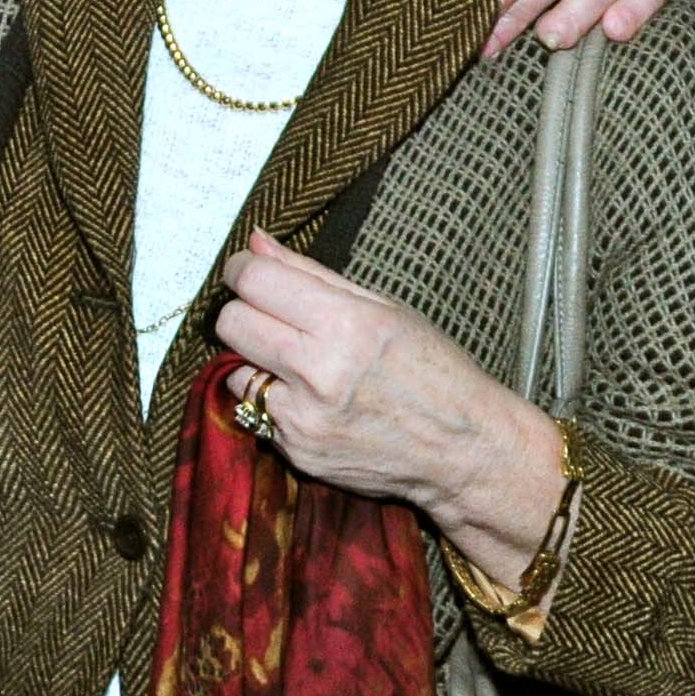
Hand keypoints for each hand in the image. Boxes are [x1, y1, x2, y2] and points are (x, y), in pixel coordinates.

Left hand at [215, 229, 569, 579]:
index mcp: (346, 325)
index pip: (254, 281)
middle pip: (231, 323)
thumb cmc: (435, 371)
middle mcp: (319, 372)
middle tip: (270, 314)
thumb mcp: (384, 309)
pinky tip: (313, 399)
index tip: (247, 271)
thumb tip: (257, 243)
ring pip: (234, 371)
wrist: (463, 450)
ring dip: (256, 361)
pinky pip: (256, 412)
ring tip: (297, 364)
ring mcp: (303, 418)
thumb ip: (311, 275)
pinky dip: (275, 400)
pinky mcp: (296, 452)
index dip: (241, 269)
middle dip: (243, 310)